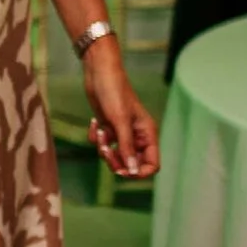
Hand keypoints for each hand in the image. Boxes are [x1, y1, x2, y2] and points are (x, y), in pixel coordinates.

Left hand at [82, 39, 160, 180]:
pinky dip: (95, 137)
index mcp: (147, 134)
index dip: (139, 172)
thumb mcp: (120, 122)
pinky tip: (94, 123)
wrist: (98, 74)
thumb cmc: (114, 93)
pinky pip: (101, 144)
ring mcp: (121, 132)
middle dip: (116, 161)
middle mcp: (137, 136)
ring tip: (99, 132)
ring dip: (104, 148)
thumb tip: (133, 171)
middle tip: (105, 150)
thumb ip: (127, 148)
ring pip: (114, 155)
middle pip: (131, 163)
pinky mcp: (107, 127)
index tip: (123, 172)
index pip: (152, 164)